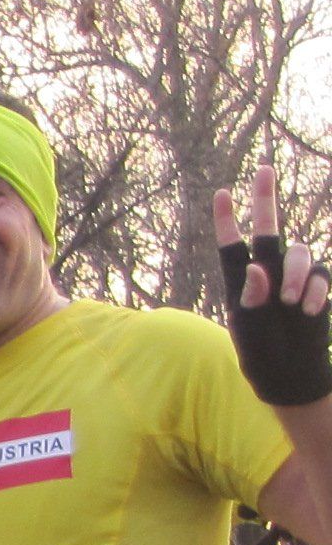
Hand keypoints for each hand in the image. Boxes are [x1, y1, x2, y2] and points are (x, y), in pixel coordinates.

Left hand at [217, 161, 331, 406]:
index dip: (227, 221)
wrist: (290, 374)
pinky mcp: (318, 287)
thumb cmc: (262, 354)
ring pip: (299, 252)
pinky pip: (322, 274)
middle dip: (266, 199)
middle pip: (268, 230)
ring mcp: (295, 278)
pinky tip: (307, 311)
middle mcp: (267, 273)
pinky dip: (315, 291)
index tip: (222, 193)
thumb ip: (252, 300)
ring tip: (291, 303)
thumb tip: (256, 266)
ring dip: (297, 274)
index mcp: (240, 282)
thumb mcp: (250, 331)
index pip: (231, 247)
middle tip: (264, 170)